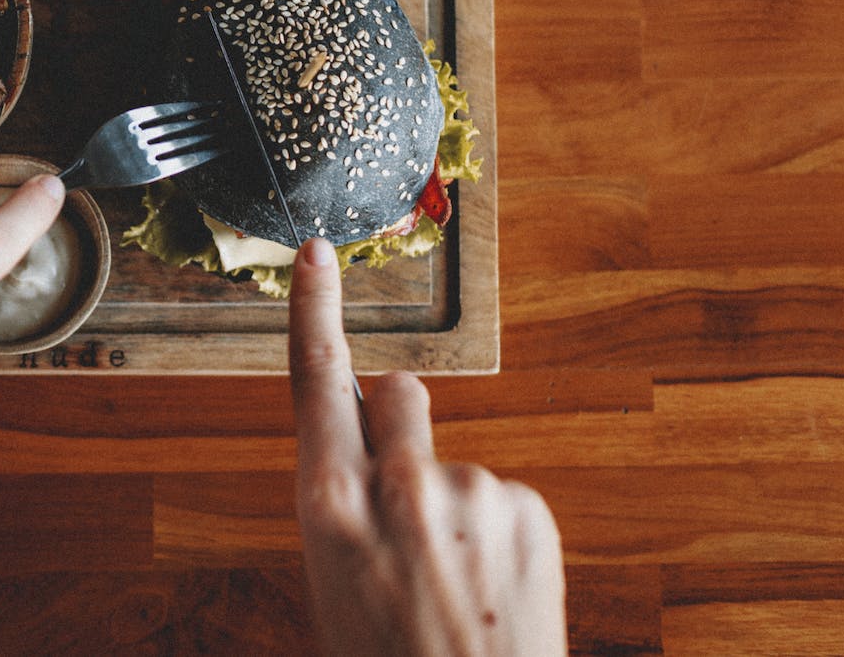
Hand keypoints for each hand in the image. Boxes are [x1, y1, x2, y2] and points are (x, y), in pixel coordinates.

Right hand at [287, 239, 566, 656]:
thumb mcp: (333, 587)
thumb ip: (345, 509)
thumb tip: (366, 465)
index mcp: (331, 507)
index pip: (315, 381)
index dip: (314, 311)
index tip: (317, 255)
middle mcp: (400, 487)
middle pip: (397, 392)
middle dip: (396, 419)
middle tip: (402, 492)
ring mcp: (473, 493)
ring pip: (451, 460)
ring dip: (451, 501)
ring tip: (454, 582)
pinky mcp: (529, 508)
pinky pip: (500, 494)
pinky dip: (495, 530)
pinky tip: (490, 587)